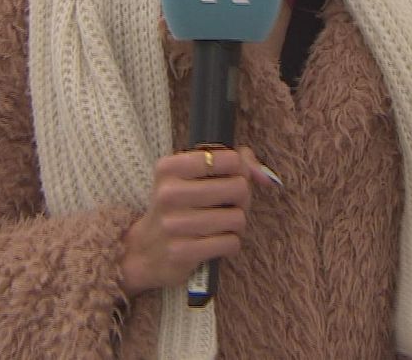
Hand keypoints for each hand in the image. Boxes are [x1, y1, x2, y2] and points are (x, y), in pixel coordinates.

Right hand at [119, 146, 275, 296]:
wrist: (144, 251)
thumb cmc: (178, 207)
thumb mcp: (193, 176)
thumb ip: (235, 165)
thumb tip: (267, 178)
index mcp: (170, 167)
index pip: (228, 158)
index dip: (239, 169)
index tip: (231, 178)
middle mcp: (169, 193)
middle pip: (238, 187)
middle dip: (242, 198)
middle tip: (230, 205)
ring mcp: (174, 224)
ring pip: (237, 218)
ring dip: (236, 223)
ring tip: (222, 224)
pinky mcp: (182, 252)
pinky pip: (230, 243)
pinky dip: (230, 243)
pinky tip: (216, 242)